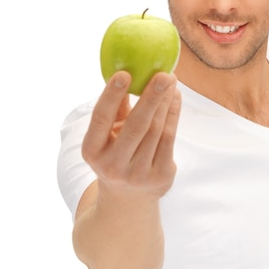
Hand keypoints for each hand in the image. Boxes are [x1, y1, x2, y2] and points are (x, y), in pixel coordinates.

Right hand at [82, 70, 180, 199]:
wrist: (128, 198)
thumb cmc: (116, 153)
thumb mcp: (107, 136)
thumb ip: (116, 109)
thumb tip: (129, 70)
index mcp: (92, 151)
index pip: (101, 119)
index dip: (111, 95)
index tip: (124, 73)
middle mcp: (113, 165)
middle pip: (136, 126)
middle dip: (152, 98)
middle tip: (164, 74)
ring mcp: (138, 174)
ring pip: (156, 130)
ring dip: (166, 102)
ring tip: (171, 80)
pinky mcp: (161, 177)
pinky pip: (169, 138)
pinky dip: (174, 114)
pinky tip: (175, 97)